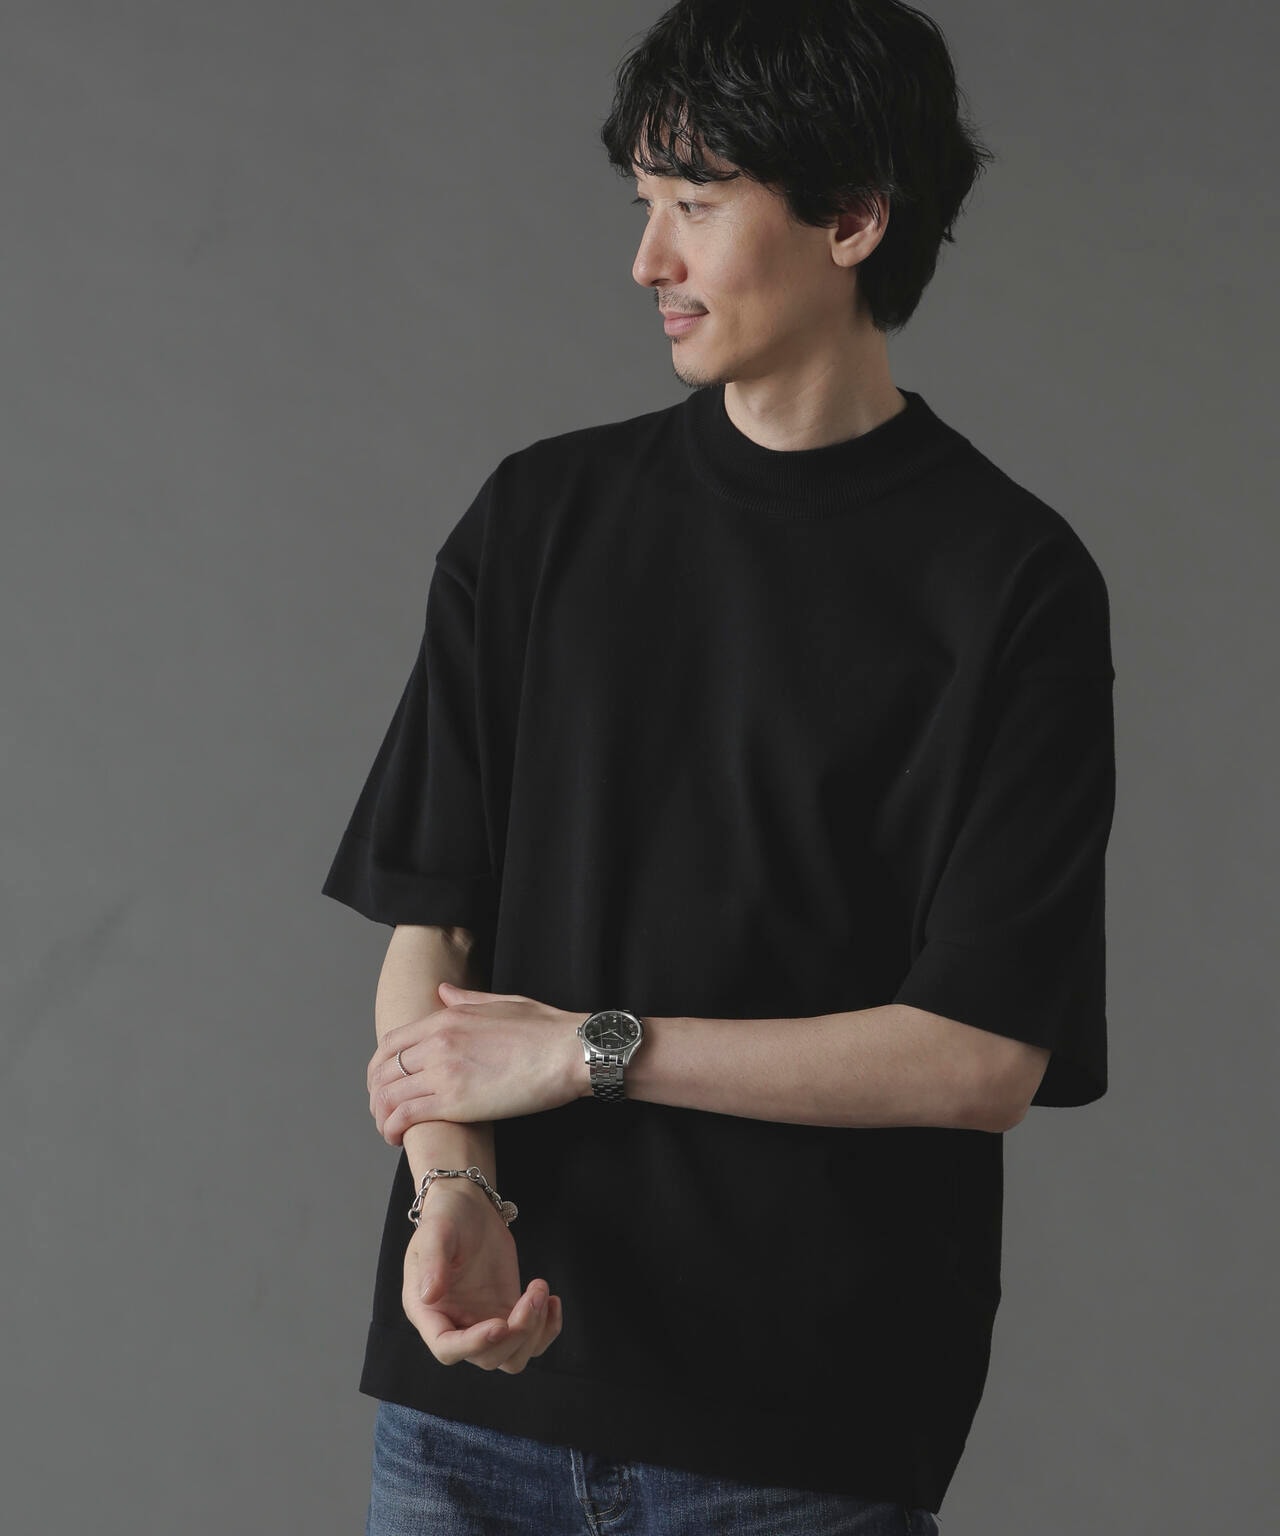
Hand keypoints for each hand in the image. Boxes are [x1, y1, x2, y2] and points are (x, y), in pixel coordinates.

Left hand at [368, 983, 586, 1138]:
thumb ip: (466, 1000)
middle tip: (382, 1111)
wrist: (569, 1052)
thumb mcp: (502, 1002)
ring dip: (380, 1115)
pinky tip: (396, 1138)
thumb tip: (443, 992)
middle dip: (375, 1093)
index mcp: (447, 1017)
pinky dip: (393, 1128)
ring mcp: (444, 1071)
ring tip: (387, 1129)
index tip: (381, 1081)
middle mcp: (438, 1042)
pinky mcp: (456, 1102)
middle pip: (383, 1070)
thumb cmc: (545, 1029)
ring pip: (388, 1095)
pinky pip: (406, 1116)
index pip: (391, 1041)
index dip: (378, 1065)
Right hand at [402, 1178, 562, 1372]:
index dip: (474, 1345)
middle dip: (516, 1333)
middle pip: (487, 1358)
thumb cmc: (446, 1216)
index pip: (447, 1348)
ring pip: (511, 1357)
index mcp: (428, 1311)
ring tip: (539, 1291)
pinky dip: (547, 1329)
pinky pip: (530, 1340)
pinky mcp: (507, 1312)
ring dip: (534, 1332)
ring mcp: (483, 1322)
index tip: (501, 1324)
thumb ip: (432, 1262)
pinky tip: (551, 1300)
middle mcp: (455, 1325)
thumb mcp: (434, 1231)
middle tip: (533, 1293)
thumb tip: (430, 1296)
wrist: (469, 1206)